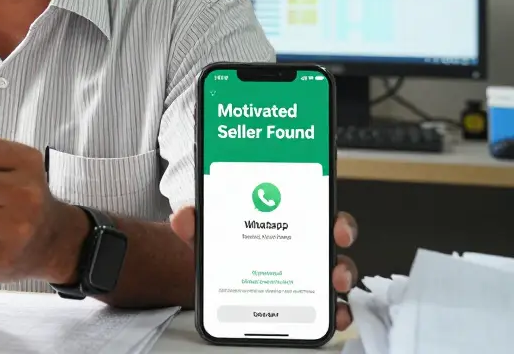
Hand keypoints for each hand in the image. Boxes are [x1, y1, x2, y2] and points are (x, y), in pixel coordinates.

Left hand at [170, 207, 358, 330]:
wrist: (213, 273)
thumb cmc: (222, 243)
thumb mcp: (208, 230)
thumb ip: (195, 222)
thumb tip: (182, 218)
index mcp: (282, 217)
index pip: (316, 208)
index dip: (331, 213)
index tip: (333, 223)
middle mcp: (302, 242)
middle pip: (333, 236)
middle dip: (342, 237)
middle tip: (336, 242)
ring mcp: (308, 270)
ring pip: (336, 269)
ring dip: (343, 275)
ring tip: (336, 285)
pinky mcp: (305, 298)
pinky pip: (329, 305)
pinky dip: (336, 311)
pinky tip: (335, 315)